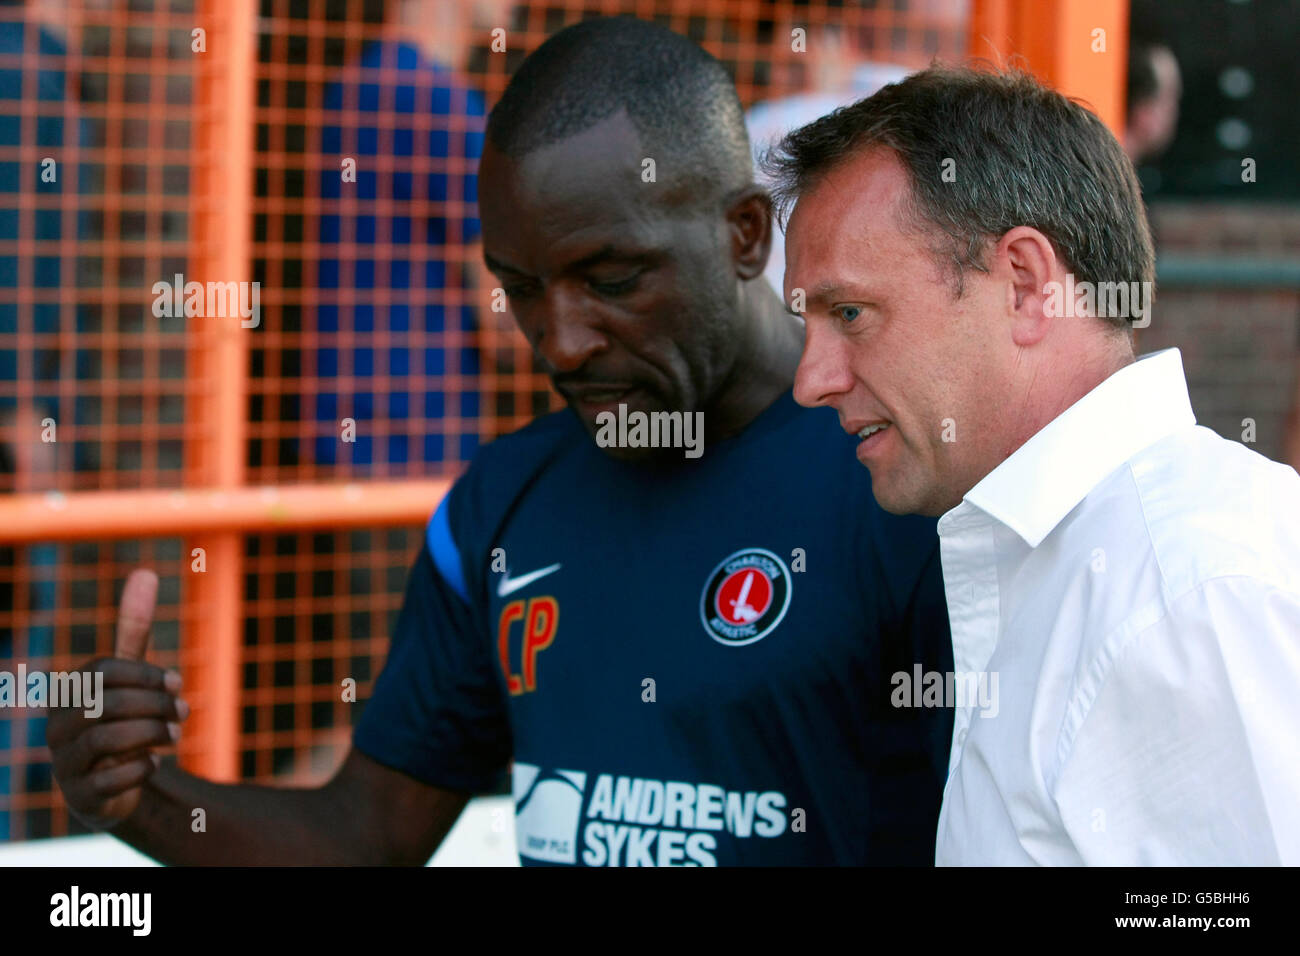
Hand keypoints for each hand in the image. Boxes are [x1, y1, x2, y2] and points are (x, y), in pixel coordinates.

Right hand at [48, 569, 187, 829]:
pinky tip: (155, 765)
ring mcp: (63, 763)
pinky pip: (108, 780)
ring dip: (153, 735)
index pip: (104, 670)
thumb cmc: (123, 717)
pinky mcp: (79, 797)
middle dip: (155, 705)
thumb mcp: (129, 675)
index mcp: (68, 691)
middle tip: (185, 712)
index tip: (177, 683)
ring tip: (176, 736)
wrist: (115, 782)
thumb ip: (132, 628)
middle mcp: (57, 726)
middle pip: (107, 703)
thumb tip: (145, 572)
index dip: (146, 674)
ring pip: (106, 739)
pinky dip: (139, 770)